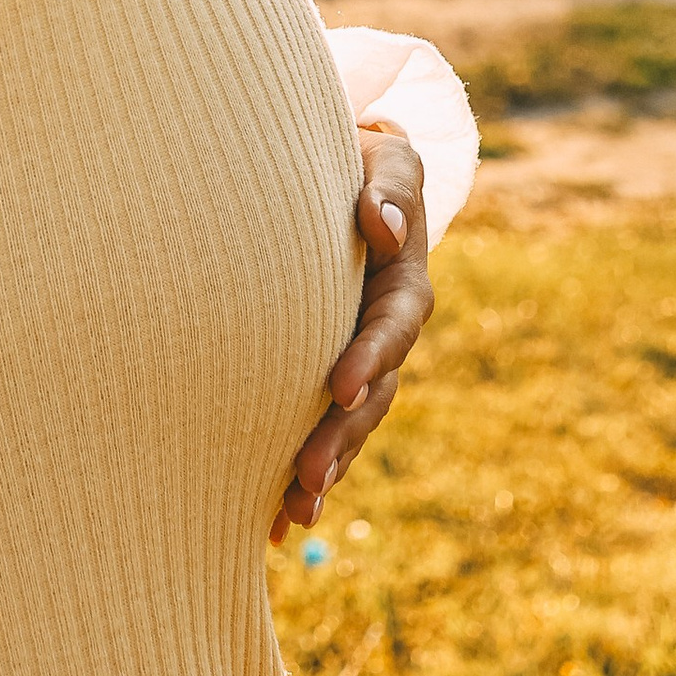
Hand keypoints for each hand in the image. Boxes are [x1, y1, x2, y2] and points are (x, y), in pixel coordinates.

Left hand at [270, 126, 432, 546]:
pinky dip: (300, 472)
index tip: (339, 386)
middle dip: (341, 437)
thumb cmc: (359, 158)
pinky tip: (273, 519)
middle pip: (370, 395)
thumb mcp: (387, 156)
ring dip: (324, 468)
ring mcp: (355, 359)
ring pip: (347, 425)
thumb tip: (382, 224)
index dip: (370, 358)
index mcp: (402, 284)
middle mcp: (381, 333)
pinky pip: (319, 427)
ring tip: (291, 510)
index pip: (392, 327)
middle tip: (305, 475)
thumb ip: (391, 186)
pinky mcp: (323, 377)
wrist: (332, 169)